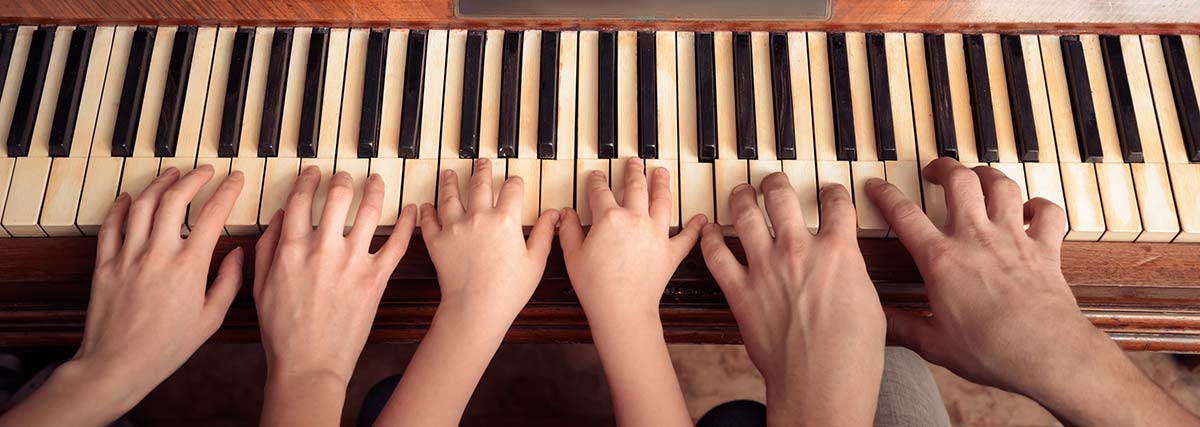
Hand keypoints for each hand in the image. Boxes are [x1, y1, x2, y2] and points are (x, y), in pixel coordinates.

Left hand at [79, 165, 245, 399]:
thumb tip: (239, 255)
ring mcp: (129, 256)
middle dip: (194, 179)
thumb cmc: (167, 347)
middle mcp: (158, 253)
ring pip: (143, 205)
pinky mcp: (106, 264)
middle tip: (205, 171)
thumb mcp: (211, 318)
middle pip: (176, 200)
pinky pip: (112, 225)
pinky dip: (122, 206)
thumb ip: (228, 282)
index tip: (235, 180)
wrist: (118, 364)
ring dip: (160, 184)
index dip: (228, 191)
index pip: (213, 215)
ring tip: (172, 174)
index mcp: (189, 266)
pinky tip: (131, 196)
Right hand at [254, 166, 415, 393]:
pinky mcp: (376, 279)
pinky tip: (412, 211)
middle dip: (343, 179)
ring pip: (370, 211)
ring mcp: (352, 262)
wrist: (309, 365)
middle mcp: (323, 249)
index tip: (313, 173)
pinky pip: (398, 244)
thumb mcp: (262, 287)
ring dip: (375, 190)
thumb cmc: (283, 331)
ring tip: (377, 182)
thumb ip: (267, 248)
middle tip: (346, 175)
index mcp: (292, 250)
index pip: (300, 200)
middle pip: (338, 196)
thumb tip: (277, 217)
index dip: (308, 180)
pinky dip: (408, 223)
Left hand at [377, 160, 557, 425]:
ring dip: (450, 181)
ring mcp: (454, 227)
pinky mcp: (436, 242)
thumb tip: (555, 214)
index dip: (516, 182)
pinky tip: (426, 205)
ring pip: (450, 196)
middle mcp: (478, 217)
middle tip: (481, 162)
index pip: (513, 189)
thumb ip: (545, 234)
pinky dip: (427, 211)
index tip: (516, 181)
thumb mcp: (535, 262)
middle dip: (482, 170)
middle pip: (480, 184)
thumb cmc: (509, 291)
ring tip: (450, 173)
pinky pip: (429, 220)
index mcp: (506, 220)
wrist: (475, 310)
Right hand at [558, 158, 703, 426]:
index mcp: (609, 218)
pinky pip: (687, 237)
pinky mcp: (671, 252)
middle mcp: (636, 219)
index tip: (596, 175)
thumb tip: (565, 214)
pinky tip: (702, 219)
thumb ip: (568, 230)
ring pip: (662, 201)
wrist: (622, 309)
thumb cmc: (594, 286)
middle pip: (636, 187)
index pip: (601, 191)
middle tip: (635, 162)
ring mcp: (656, 234)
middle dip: (634, 171)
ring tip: (662, 172)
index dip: (597, 180)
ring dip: (663, 184)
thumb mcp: (572, 255)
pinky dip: (695, 228)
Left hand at [701, 174, 883, 425]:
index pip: (836, 203)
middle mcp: (799, 250)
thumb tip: (846, 269)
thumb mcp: (870, 304)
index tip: (829, 191)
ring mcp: (765, 268)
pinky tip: (707, 231)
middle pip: (783, 197)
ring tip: (741, 192)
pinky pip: (716, 256)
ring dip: (741, 197)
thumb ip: (852, 276)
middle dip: (777, 183)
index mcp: (839, 251)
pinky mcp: (739, 291)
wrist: (821, 383)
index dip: (833, 192)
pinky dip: (709, 240)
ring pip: (745, 214)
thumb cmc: (852, 356)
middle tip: (774, 181)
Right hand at [866, 158, 1196, 424]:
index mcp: (942, 260)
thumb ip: (903, 328)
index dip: (885, 195)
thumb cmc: (992, 351)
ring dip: (988, 175)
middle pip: (958, 181)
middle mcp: (976, 239)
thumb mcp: (935, 345)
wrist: (1047, 355)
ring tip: (978, 176)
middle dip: (943, 167)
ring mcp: (1013, 239)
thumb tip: (878, 322)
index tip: (876, 185)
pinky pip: (1047, 212)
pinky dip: (1039, 206)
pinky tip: (1031, 209)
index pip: (904, 215)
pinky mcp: (1045, 249)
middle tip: (934, 170)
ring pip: (1001, 185)